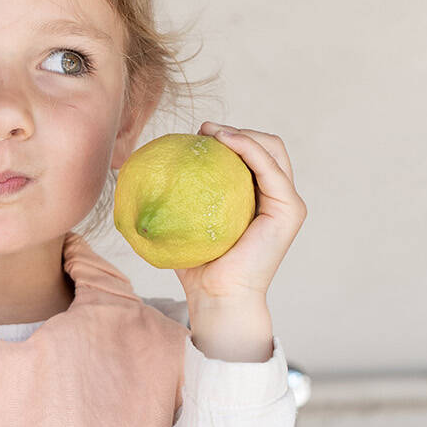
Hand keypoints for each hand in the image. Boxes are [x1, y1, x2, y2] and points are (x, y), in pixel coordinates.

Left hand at [174, 124, 307, 309]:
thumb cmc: (198, 266)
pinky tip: (224, 141)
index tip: (197, 135)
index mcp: (260, 198)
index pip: (253, 153)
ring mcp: (287, 203)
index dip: (230, 136)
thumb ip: (176, 196)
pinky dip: (248, 147)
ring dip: (242, 132)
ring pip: (272, 148)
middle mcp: (278, 197)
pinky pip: (269, 168)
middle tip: (203, 131)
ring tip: (210, 132)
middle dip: (237, 129)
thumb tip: (137, 170)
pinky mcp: (288, 210)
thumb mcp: (185, 221)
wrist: (216, 297)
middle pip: (267, 145)